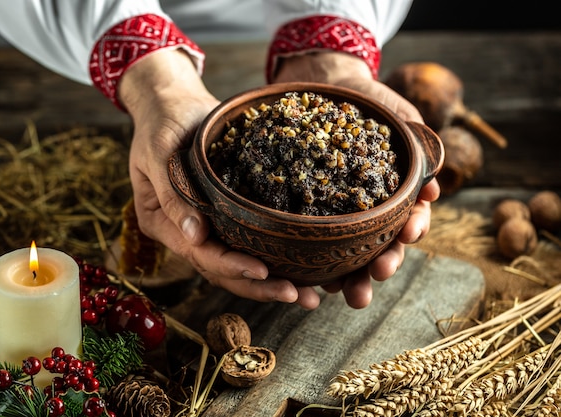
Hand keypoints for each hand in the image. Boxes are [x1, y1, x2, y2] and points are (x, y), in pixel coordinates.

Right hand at [118, 49, 322, 309]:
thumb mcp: (158, 152)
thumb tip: (195, 237)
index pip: (200, 254)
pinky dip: (273, 256)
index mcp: (162, 223)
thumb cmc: (161, 121)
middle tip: (301, 296)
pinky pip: (247, 242)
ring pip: (237, 264)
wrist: (172, 102)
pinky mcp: (224, 215)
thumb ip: (173, 195)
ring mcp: (204, 226)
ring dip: (271, 282)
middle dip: (260, 286)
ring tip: (310, 294)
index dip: (231, 265)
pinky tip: (302, 269)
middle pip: (222, 270)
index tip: (264, 271)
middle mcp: (184, 232)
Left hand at [273, 52, 440, 308]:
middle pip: (381, 245)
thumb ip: (418, 147)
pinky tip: (310, 279)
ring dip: (350, 276)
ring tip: (347, 294)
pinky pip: (310, 241)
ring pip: (347, 253)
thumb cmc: (368, 100)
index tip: (410, 232)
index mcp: (395, 193)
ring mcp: (337, 214)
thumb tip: (434, 187)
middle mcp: (368, 210)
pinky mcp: (307, 213)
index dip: (413, 228)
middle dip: (384, 263)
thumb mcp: (397, 116)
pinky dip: (312, 263)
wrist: (323, 83)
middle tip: (378, 274)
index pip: (410, 218)